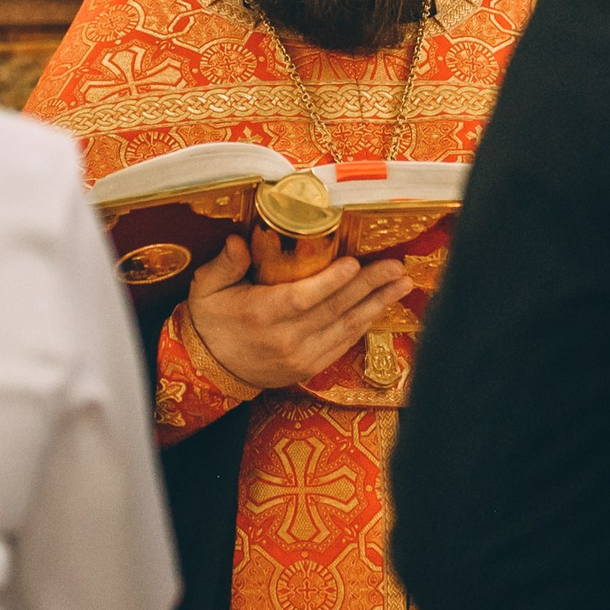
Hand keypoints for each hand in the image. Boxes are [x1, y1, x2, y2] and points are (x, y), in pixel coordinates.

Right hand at [185, 236, 410, 391]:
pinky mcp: (309, 368)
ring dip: (377, 305)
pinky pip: (343, 344)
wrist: (210, 368)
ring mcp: (300, 357)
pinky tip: (382, 306)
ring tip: (402, 284)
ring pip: (346, 328)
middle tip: (395, 267)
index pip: (301, 298)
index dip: (330, 282)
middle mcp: (285, 339)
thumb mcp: (207, 288)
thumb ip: (225, 264)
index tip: (355, 263)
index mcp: (260, 315)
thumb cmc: (211, 320)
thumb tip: (237, 241)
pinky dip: (365, 324)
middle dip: (369, 287)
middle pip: (334, 311)